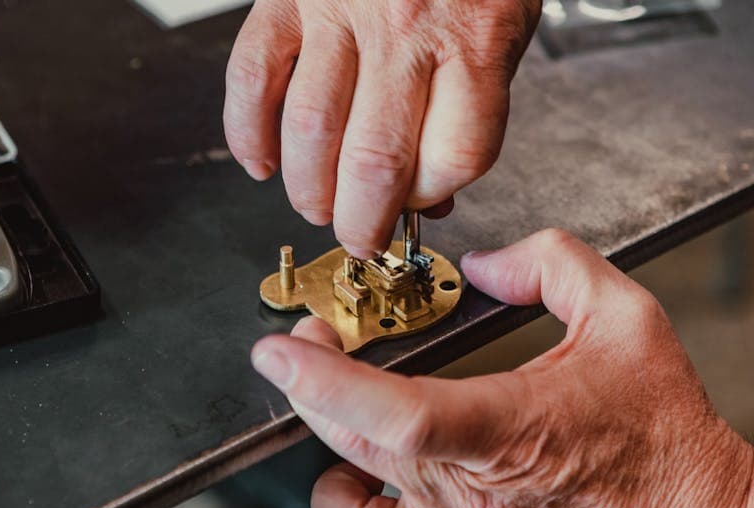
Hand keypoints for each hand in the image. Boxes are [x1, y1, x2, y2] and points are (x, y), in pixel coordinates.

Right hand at [224, 0, 540, 257]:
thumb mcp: (505, 29)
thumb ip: (471, 108)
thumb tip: (429, 191)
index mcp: (476, 37)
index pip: (455, 156)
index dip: (434, 197)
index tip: (422, 205)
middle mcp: (406, 27)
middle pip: (377, 160)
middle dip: (363, 222)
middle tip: (360, 239)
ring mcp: (341, 10)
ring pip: (312, 130)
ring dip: (309, 190)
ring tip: (318, 209)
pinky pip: (255, 75)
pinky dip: (248, 132)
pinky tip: (260, 164)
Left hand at [253, 229, 753, 507]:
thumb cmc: (663, 426)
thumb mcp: (628, 315)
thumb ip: (553, 264)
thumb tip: (483, 267)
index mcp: (512, 427)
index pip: (401, 415)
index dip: (328, 381)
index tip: (278, 346)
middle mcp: (474, 489)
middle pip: (355, 443)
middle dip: (311, 382)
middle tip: (314, 333)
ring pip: (353, 492)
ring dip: (330, 437)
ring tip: (336, 393)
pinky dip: (356, 492)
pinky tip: (373, 457)